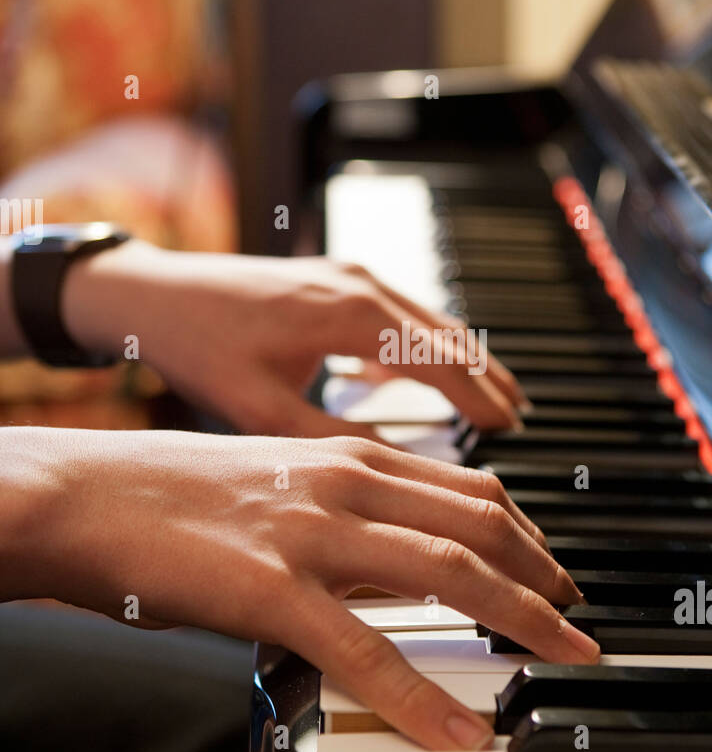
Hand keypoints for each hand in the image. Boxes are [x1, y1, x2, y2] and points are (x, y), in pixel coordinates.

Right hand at [6, 428, 597, 749]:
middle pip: (481, 526)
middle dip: (545, 577)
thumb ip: (340, 512)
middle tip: (578, 621)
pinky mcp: (273, 588)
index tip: (553, 570)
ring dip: (521, 621)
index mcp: (346, 459)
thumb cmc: (168, 494)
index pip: (469, 490)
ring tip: (563, 659)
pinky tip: (458, 731)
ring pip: (449, 573)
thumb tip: (389, 557)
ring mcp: (314, 532)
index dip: (526, 534)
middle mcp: (345, 484)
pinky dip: (421, 696)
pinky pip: (367, 651)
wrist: (84, 494)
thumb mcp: (274, 483)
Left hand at [62, 242, 527, 435]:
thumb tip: (397, 475)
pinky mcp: (332, 279)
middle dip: (488, 377)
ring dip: (462, 359)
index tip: (510, 431)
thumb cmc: (199, 347)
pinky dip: (425, 345)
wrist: (151, 293)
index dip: (481, 399)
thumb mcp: (266, 409)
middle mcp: (359, 286)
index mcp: (352, 314)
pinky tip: (419, 376)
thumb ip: (335, 441)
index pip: (443, 360)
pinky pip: (398, 313)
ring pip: (429, 321)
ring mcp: (347, 276)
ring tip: (492, 398)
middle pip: (449, 334)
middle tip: (520, 420)